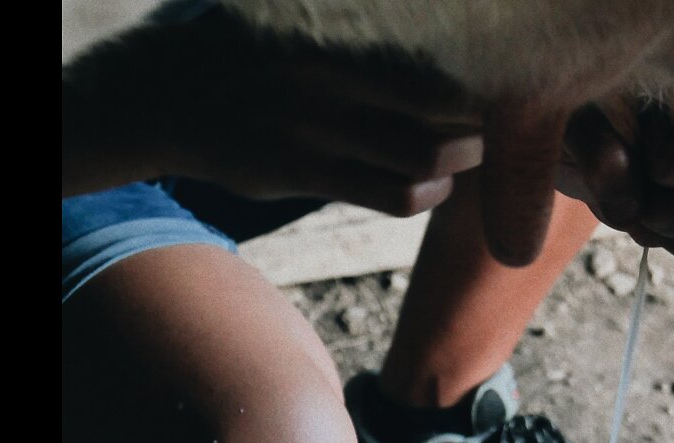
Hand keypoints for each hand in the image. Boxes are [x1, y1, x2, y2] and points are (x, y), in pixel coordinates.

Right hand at [62, 6, 482, 216]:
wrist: (161, 88)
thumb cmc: (257, 48)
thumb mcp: (310, 16)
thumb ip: (371, 25)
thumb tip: (447, 29)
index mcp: (338, 23)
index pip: (438, 44)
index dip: (487, 65)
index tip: (513, 72)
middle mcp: (327, 65)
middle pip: (446, 96)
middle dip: (489, 115)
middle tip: (508, 120)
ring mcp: (311, 120)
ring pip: (426, 153)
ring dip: (463, 160)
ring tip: (468, 153)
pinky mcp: (296, 169)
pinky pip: (390, 194)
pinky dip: (428, 193)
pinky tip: (432, 185)